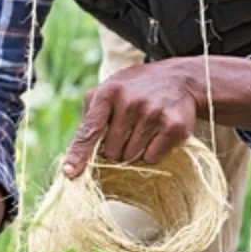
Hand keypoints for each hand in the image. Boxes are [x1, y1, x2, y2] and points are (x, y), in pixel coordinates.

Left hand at [63, 60, 201, 177]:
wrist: (181, 78)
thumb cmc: (137, 88)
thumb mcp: (111, 88)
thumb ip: (92, 114)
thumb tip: (78, 152)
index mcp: (109, 92)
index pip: (90, 129)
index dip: (79, 153)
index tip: (70, 173)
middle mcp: (130, 102)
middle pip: (111, 151)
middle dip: (115, 148)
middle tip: (127, 130)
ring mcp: (153, 114)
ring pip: (131, 157)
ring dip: (133, 151)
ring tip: (143, 129)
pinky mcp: (174, 127)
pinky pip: (152, 158)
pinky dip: (151, 153)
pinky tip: (156, 134)